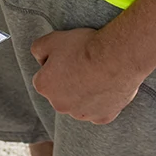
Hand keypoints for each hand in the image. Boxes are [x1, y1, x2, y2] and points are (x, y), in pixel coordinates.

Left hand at [29, 28, 147, 124]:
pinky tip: (108, 86)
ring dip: (86, 93)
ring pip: (80, 103)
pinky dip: (103, 102)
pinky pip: (100, 111)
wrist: (116, 56)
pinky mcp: (103, 117)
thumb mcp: (52, 38)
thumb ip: (38, 49)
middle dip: (69, 82)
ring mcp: (82, 114)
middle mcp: (59, 105)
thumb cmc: (84, 46)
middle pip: (62, 92)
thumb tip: (41, 59)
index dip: (57, 64)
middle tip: (85, 65)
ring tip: (99, 74)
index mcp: (43, 86)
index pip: (45, 76)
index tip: (70, 56)